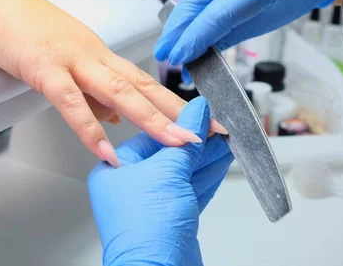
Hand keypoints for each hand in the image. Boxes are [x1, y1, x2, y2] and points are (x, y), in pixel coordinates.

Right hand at [0, 0, 205, 166]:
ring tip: (173, 142)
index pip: (147, 82)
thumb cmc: (30, 31)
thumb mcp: (69, 61)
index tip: (201, 123)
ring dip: (150, 118)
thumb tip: (115, 119)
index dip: (176, 104)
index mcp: (102, 56)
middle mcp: (95, 57)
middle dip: (177, 113)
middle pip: (143, 86)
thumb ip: (93, 93)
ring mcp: (72, 61)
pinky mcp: (45, 68)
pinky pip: (70, 101)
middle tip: (203, 136)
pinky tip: (105, 149)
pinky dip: (89, 127)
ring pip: (118, 90)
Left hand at [88, 97, 233, 265]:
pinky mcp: (170, 219)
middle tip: (220, 127)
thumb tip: (196, 112)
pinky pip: (190, 190)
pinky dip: (207, 176)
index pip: (151, 136)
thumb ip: (186, 142)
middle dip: (197, 142)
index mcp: (115, 170)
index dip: (180, 124)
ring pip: (182, 173)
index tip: (203, 114)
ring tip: (227, 140)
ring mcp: (150, 204)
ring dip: (206, 157)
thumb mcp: (167, 173)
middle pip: (168, 154)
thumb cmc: (146, 230)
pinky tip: (221, 163)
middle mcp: (129, 186)